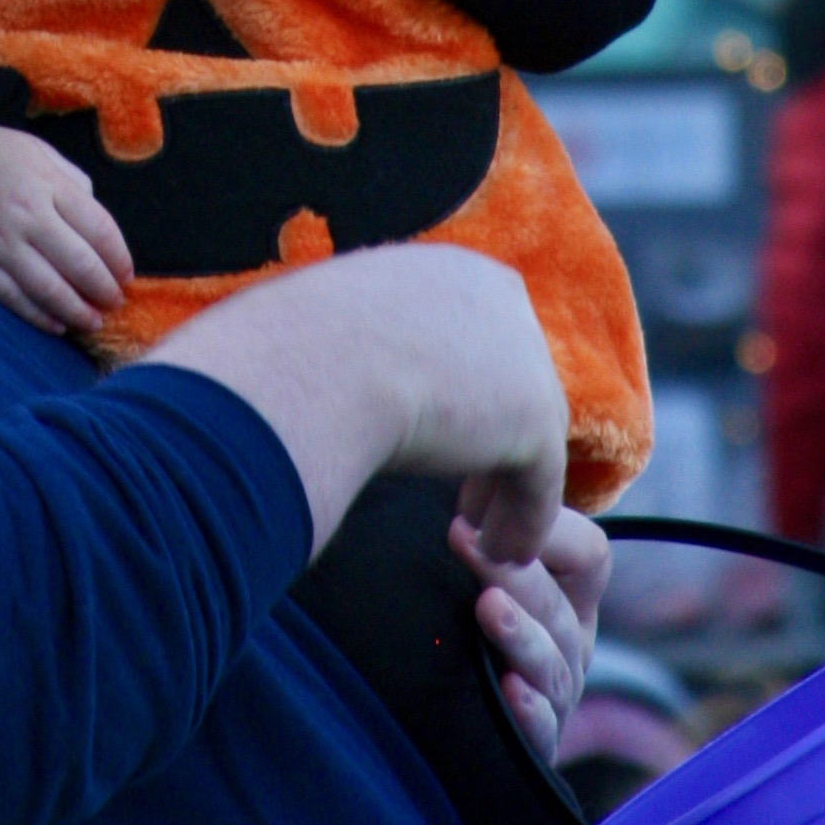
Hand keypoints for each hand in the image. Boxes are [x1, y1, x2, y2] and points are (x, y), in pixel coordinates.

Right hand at [0, 113, 132, 336]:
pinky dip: (38, 317)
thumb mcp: (39, 151)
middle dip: (104, 289)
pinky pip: (12, 297)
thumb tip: (93, 222)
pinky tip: (56, 325)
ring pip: (48, 289)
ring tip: (92, 320)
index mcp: (48, 185)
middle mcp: (26, 215)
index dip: (119, 257)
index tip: (126, 274)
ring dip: (77, 311)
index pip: (99, 228)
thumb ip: (71, 183)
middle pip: (79, 263)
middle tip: (115, 301)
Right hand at [136, 244, 567, 562]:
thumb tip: (314, 371)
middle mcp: (495, 297)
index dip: (463, 395)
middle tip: (466, 496)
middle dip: (493, 440)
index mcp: (446, 270)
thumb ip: (351, 348)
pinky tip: (494, 554)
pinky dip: (521, 523)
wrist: (301, 366)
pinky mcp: (532, 415)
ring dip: (505, 489)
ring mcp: (522, 354)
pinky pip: (539, 483)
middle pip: (510, 381)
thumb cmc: (284, 351)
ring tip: (479, 534)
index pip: (474, 338)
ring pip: (528, 435)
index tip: (443, 438)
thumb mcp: (326, 331)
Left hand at [450, 505, 608, 765]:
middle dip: (514, 572)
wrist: (451, 707)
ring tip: (488, 607)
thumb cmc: (466, 613)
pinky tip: (508, 690)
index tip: (481, 507)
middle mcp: (572, 641)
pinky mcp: (536, 739)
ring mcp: (558, 691)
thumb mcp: (485, 567)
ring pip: (553, 662)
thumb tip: (463, 484)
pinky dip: (530, 710)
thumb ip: (484, 529)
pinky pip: (544, 729)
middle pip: (559, 605)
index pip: (587, 554)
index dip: (546, 528)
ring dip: (521, 633)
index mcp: (570, 593)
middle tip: (463, 540)